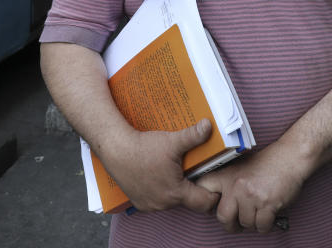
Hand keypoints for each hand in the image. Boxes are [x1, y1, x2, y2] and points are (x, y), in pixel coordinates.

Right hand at [102, 119, 219, 212]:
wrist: (116, 150)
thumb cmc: (143, 148)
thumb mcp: (172, 141)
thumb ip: (194, 136)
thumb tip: (209, 126)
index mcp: (176, 193)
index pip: (204, 203)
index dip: (213, 194)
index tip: (215, 184)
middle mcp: (163, 204)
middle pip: (188, 201)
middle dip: (195, 189)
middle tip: (197, 173)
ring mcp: (150, 205)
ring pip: (172, 201)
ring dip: (177, 190)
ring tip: (178, 172)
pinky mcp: (138, 203)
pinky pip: (157, 200)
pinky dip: (162, 191)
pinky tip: (161, 176)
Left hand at [196, 146, 306, 232]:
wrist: (290, 157)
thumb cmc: (268, 163)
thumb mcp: (241, 167)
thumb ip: (228, 183)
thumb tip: (219, 203)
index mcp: (228, 175)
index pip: (204, 187)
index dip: (205, 200)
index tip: (213, 206)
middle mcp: (237, 186)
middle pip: (223, 217)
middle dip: (231, 224)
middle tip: (238, 224)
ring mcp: (251, 196)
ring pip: (245, 223)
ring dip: (253, 223)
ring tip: (259, 214)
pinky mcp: (267, 204)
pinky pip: (261, 227)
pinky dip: (265, 226)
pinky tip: (268, 216)